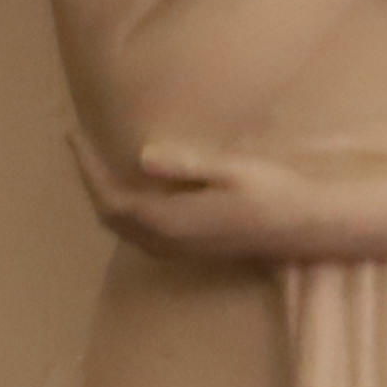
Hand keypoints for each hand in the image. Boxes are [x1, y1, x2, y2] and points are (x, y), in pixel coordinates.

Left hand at [69, 122, 320, 259]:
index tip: (72, 135)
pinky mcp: (200, 250)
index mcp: (175, 221)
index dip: (87, 170)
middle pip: (114, 220)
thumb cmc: (278, 192)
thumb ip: (187, 163)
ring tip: (100, 168)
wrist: (314, 226)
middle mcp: (174, 242)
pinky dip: (130, 215)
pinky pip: (147, 235)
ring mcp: (187, 250)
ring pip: (129, 232)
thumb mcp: (234, 169)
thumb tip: (143, 155)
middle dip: (92, 184)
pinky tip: (137, 194)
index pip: (112, 199)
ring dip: (109, 202)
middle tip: (80, 146)